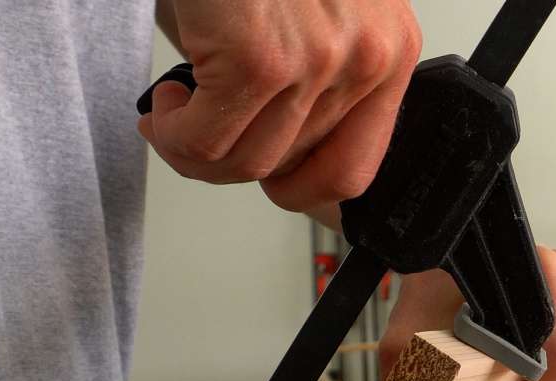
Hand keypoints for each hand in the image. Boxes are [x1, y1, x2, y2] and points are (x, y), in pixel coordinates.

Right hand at [140, 0, 421, 211]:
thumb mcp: (310, 12)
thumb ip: (305, 77)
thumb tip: (260, 141)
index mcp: (389, 50)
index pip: (355, 169)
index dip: (298, 188)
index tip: (265, 180)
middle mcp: (367, 58)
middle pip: (290, 168)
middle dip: (231, 159)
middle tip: (196, 130)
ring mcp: (318, 61)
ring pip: (246, 164)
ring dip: (195, 150)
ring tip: (176, 113)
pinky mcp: (262, 57)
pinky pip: (208, 142)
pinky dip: (174, 136)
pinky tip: (166, 105)